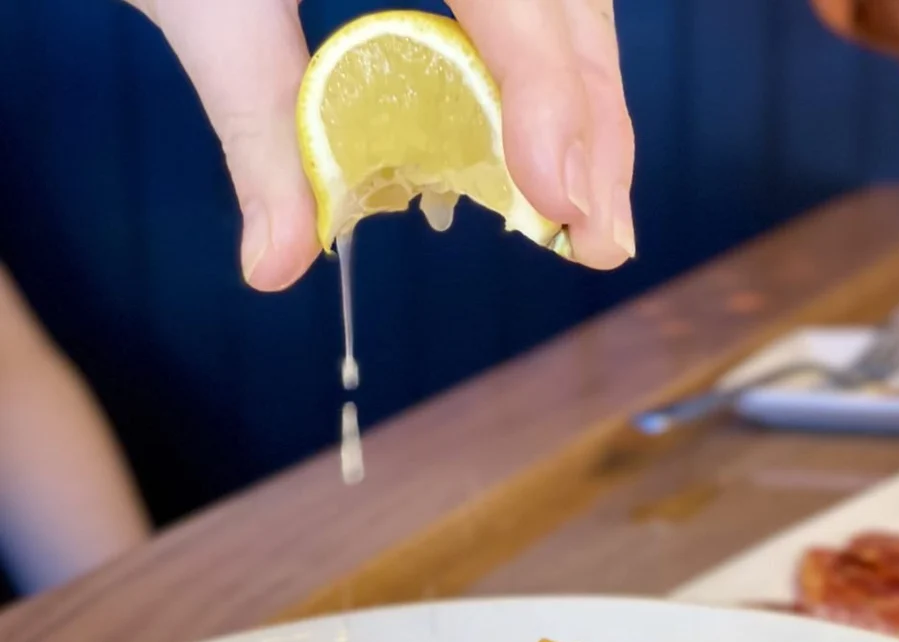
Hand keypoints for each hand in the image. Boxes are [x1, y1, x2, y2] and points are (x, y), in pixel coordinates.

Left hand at [128, 0, 634, 289]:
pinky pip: (540, 11)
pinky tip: (551, 161)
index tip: (556, 197)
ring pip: (574, 7)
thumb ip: (259, 134)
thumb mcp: (206, 10)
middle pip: (572, 2)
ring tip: (589, 216)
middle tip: (601, 240)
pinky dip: (552, 88)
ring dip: (590, 117)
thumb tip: (274, 267)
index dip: (547, 91)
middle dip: (593, 126)